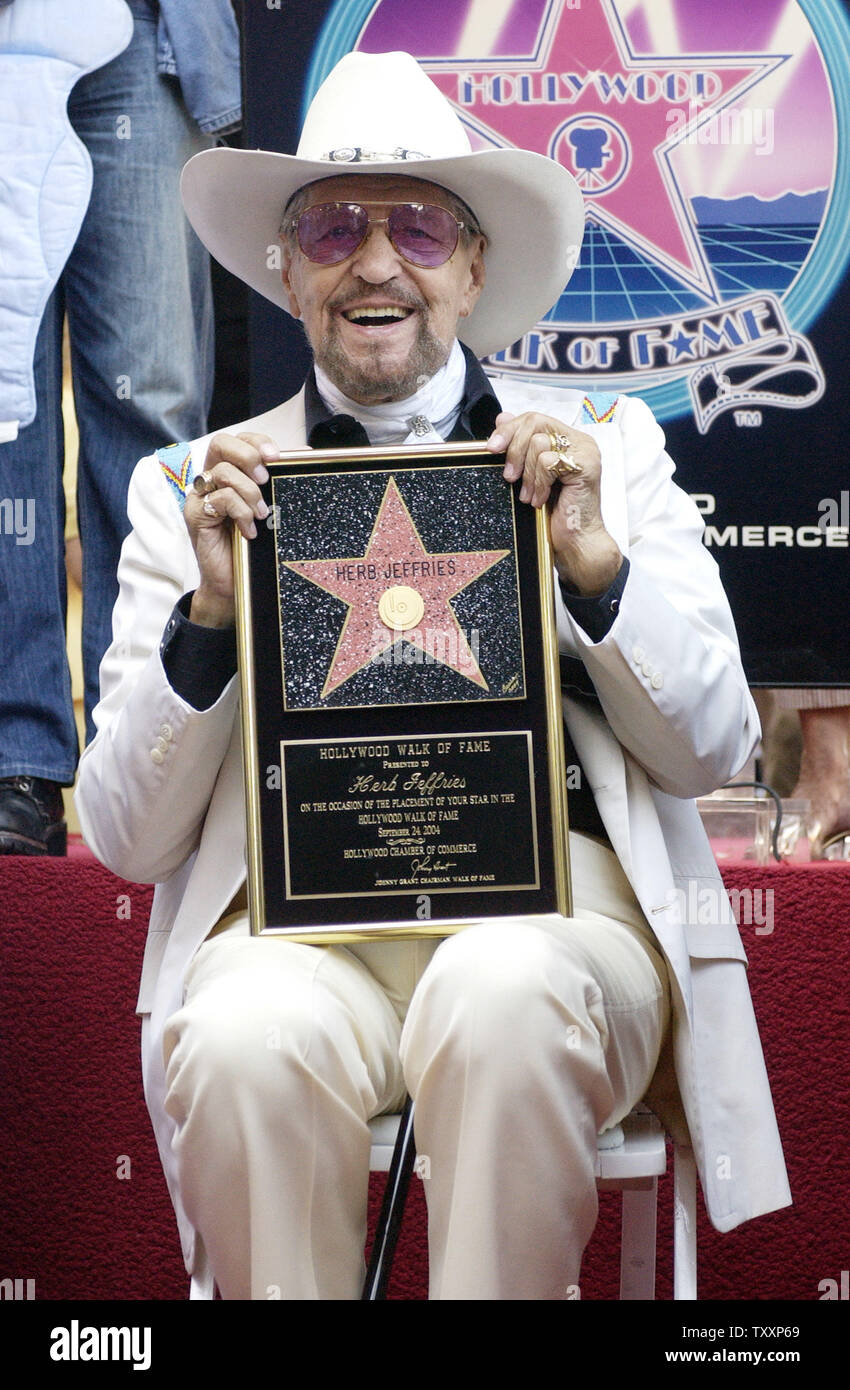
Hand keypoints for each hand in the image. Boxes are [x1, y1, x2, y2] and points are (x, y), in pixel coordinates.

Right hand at [183, 432, 278, 625]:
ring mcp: (200, 496)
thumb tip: (304, 454)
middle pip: (221, 443)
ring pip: (224, 472)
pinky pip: (220, 498)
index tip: (277, 457)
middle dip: (248, 455)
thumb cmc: (252, 547)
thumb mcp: (270, 509)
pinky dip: (241, 512)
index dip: (257, 441)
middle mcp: (211, 480)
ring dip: (250, 493)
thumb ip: (279, 482)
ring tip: (262, 515)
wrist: (232, 585)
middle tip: (264, 478)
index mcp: (229, 472)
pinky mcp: (195, 514)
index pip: (239, 439)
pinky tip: (249, 531)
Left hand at [487, 410, 621, 594]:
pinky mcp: (586, 465)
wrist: (575, 542)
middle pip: (535, 422)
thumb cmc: (554, 514)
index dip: (509, 429)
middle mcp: (579, 441)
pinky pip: (548, 461)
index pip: (533, 418)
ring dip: (528, 474)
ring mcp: (586, 452)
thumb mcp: (529, 475)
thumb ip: (519, 446)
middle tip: (509, 476)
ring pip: (539, 443)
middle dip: (514, 448)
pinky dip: (539, 483)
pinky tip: (540, 500)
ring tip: (529, 495)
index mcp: (567, 439)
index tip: (492, 448)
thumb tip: (502, 416)